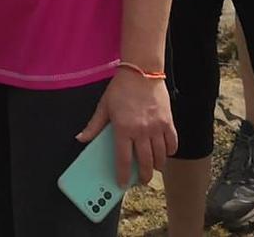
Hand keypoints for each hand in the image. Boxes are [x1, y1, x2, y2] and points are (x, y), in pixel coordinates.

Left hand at [77, 68, 175, 185]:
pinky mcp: (168, 122)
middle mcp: (141, 131)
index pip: (123, 159)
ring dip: (156, 167)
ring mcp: (157, 128)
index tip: (121, 184)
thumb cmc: (121, 89)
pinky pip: (172, 144)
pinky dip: (170, 152)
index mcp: (123, 128)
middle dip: (142, 176)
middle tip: (139, 181)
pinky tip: (165, 154)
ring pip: (160, 157)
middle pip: (144, 163)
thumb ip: (94, 125)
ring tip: (151, 169)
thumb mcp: (104, 106)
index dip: (122, 175)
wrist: (142, 71)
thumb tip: (81, 139)